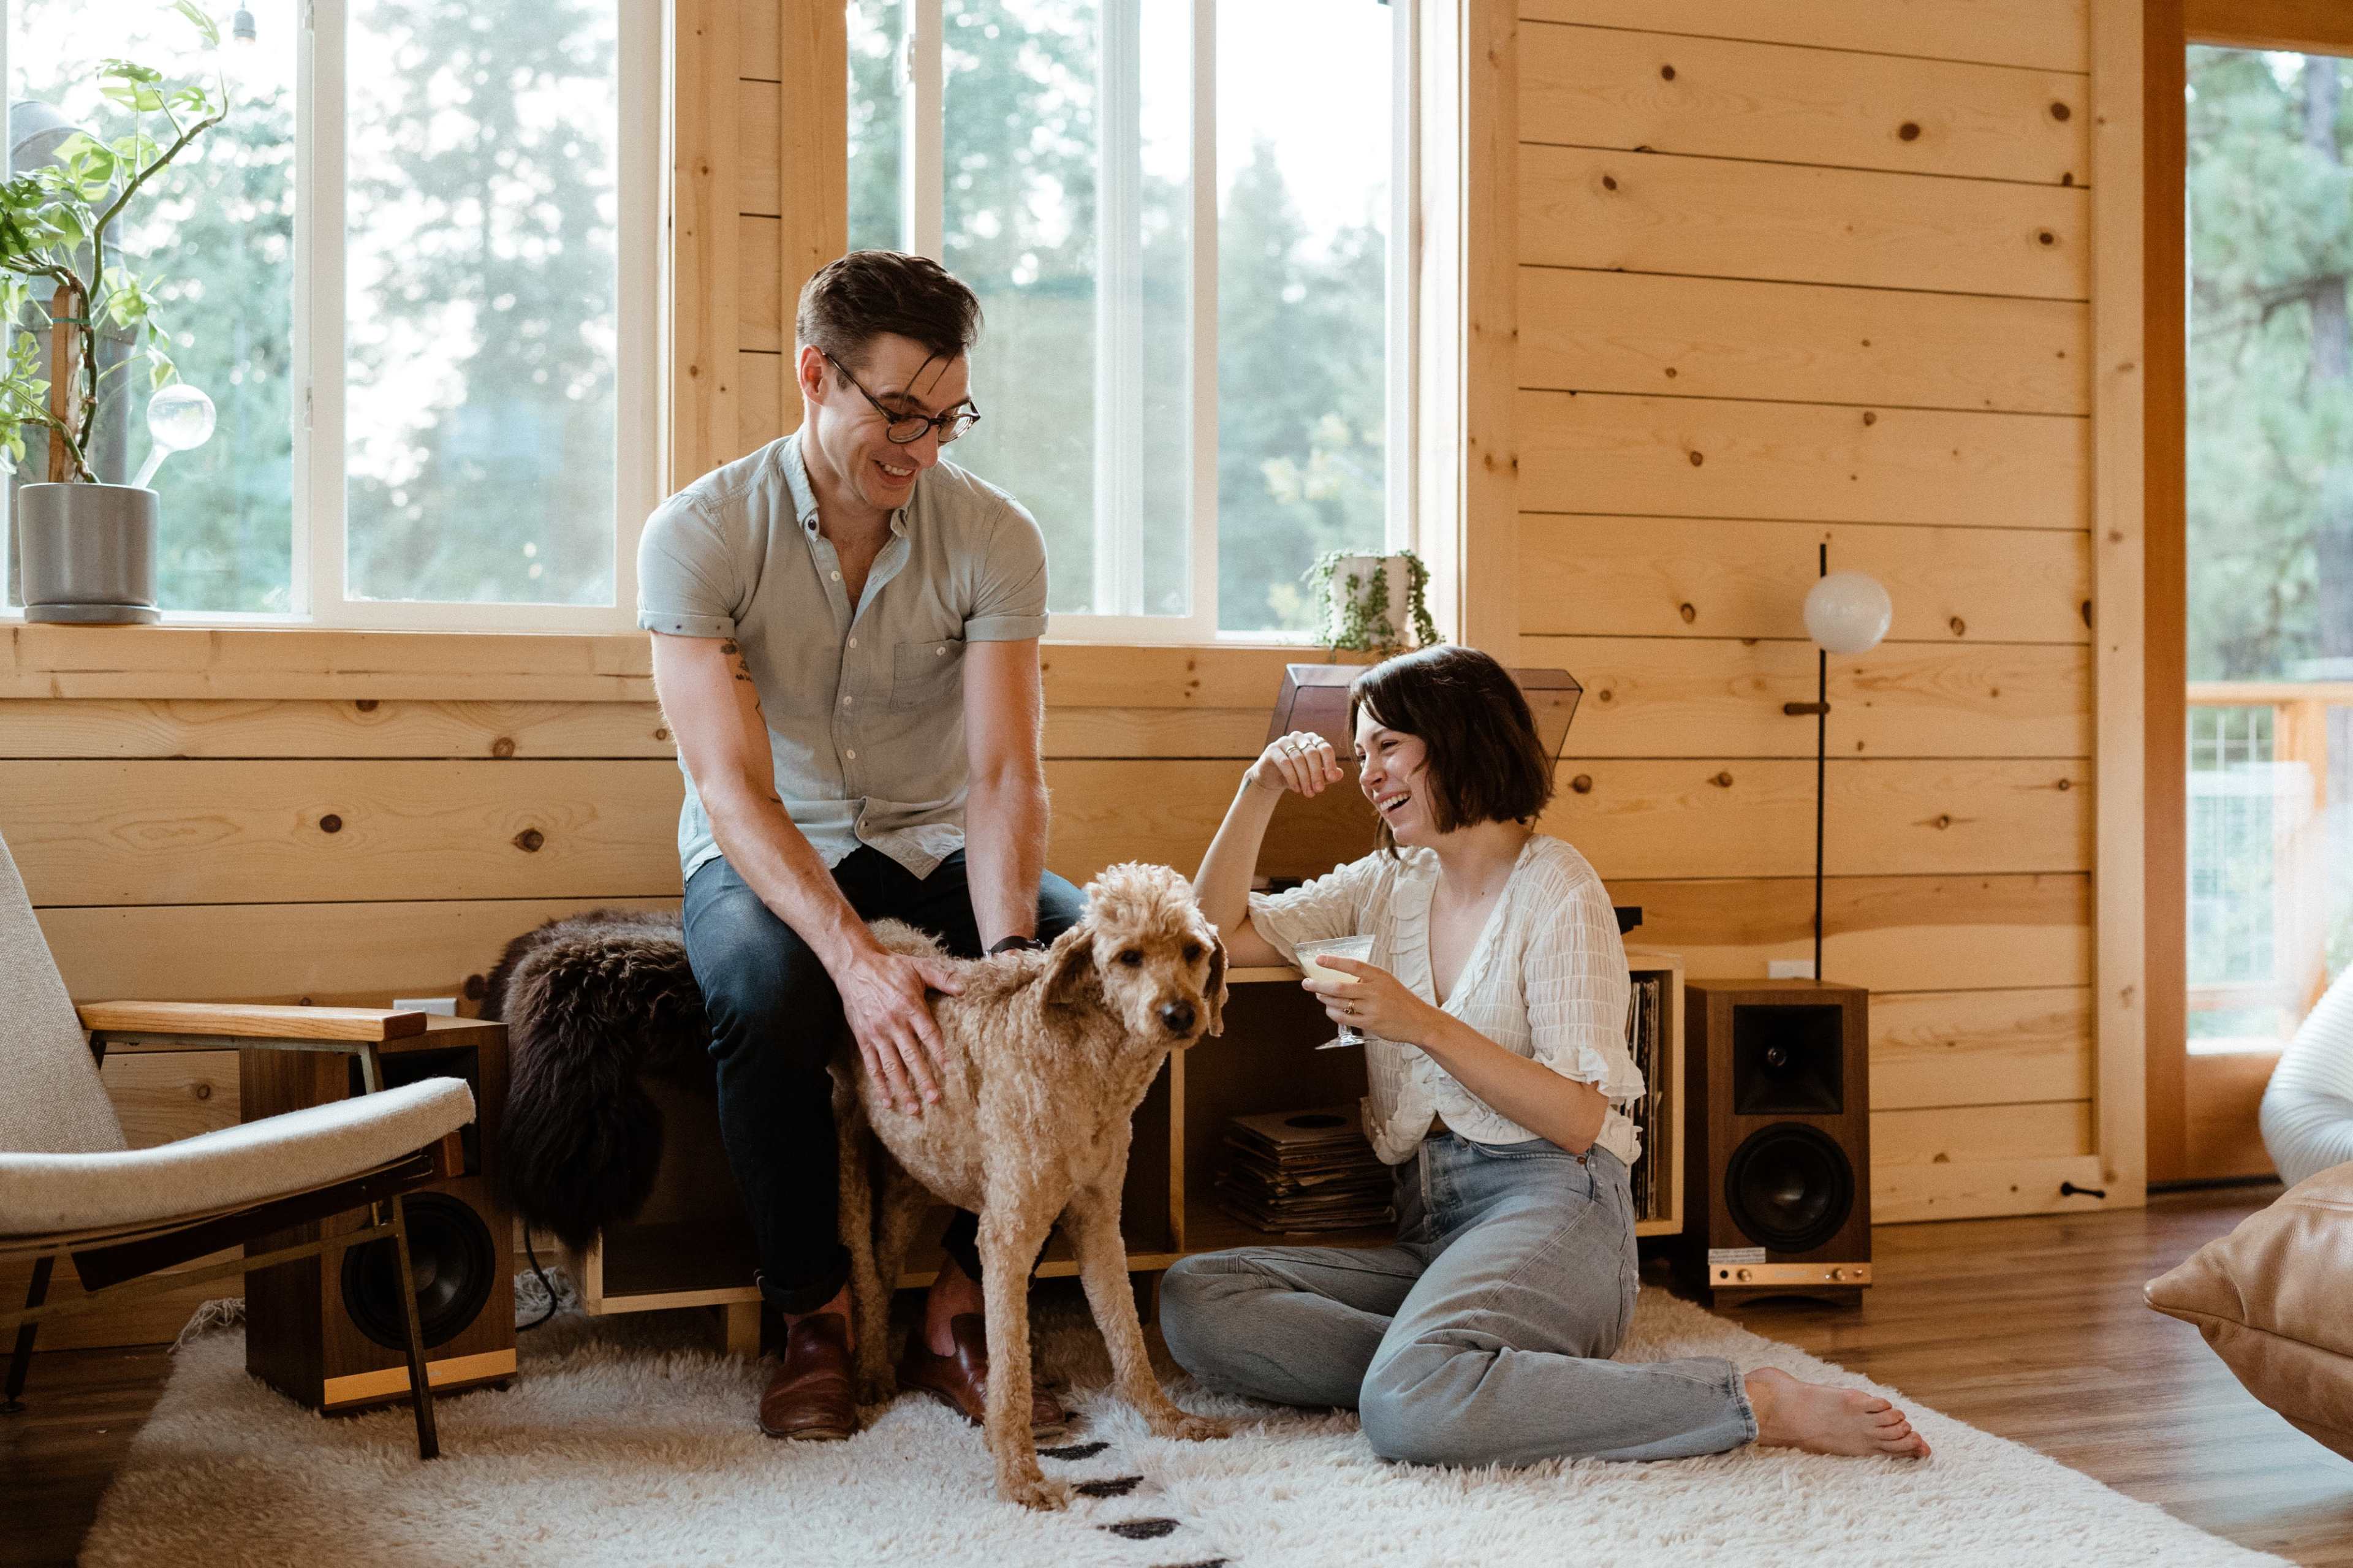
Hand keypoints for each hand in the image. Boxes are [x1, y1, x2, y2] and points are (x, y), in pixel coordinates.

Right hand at [834, 945, 966, 1114]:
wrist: (855, 965)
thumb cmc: (891, 967)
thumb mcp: (919, 967)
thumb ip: (943, 978)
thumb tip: (965, 988)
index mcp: (910, 1007)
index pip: (929, 1035)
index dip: (940, 1053)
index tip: (950, 1071)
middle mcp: (894, 1023)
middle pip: (911, 1057)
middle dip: (924, 1080)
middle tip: (935, 1100)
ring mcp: (877, 1033)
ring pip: (892, 1066)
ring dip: (903, 1089)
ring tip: (913, 1109)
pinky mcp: (864, 1037)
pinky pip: (872, 1065)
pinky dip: (879, 1084)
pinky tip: (887, 1100)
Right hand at [1247, 730, 1344, 797]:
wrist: (1272, 779)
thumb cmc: (1296, 776)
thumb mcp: (1313, 777)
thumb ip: (1326, 775)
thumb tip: (1339, 774)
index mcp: (1312, 740)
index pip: (1325, 748)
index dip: (1330, 763)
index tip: (1332, 778)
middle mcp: (1299, 737)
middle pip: (1312, 753)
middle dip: (1317, 774)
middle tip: (1319, 790)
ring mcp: (1284, 741)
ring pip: (1298, 759)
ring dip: (1304, 778)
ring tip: (1308, 793)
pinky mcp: (1272, 749)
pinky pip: (1285, 762)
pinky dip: (1292, 777)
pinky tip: (1296, 789)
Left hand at [1301, 956, 1441, 1046]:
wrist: (1419, 1021)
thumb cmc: (1400, 999)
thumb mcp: (1386, 982)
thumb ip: (1366, 979)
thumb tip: (1338, 977)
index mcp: (1379, 976)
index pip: (1353, 965)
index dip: (1334, 961)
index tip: (1318, 959)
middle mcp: (1375, 991)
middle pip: (1339, 987)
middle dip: (1318, 985)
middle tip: (1307, 983)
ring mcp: (1372, 1008)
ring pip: (1339, 1003)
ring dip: (1324, 999)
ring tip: (1319, 995)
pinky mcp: (1371, 1023)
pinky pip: (1344, 1018)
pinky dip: (1332, 1013)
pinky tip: (1329, 1009)